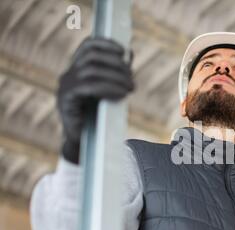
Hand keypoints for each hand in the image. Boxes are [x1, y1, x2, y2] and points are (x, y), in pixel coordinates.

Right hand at [57, 37, 133, 163]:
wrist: (85, 143)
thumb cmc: (99, 116)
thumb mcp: (109, 91)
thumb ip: (116, 73)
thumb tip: (128, 55)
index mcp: (77, 69)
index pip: (87, 46)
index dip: (106, 44)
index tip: (123, 50)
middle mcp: (68, 75)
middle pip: (91, 57)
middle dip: (115, 64)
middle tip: (132, 78)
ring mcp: (65, 87)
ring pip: (91, 71)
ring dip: (115, 77)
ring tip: (130, 87)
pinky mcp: (66, 100)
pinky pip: (88, 87)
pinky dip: (108, 87)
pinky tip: (121, 94)